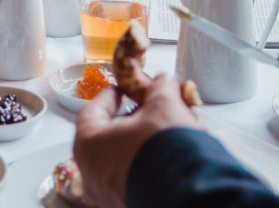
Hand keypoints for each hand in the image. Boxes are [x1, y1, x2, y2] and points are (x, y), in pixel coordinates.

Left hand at [73, 76, 200, 207]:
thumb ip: (159, 88)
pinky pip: (135, 176)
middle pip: (109, 136)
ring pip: (124, 158)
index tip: (121, 89)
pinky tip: (171, 153)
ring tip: (166, 129)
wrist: (188, 192)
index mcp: (89, 144)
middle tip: (148, 108)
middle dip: (132, 119)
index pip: (92, 112)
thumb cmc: (163, 148)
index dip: (109, 96)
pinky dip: (149, 161)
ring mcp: (109, 194)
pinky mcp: (129, 204)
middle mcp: (92, 174)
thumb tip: (164, 82)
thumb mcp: (163, 104)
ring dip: (143, 140)